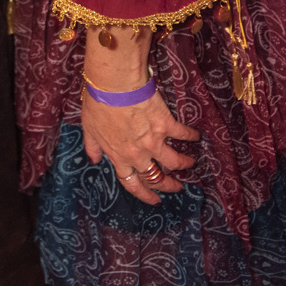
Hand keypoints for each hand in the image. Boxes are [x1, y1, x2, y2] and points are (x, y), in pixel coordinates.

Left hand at [81, 89, 199, 204]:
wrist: (115, 85)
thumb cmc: (99, 104)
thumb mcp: (89, 128)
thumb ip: (93, 147)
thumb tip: (95, 159)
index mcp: (119, 156)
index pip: (132, 183)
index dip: (144, 194)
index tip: (154, 200)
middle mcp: (138, 154)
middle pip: (156, 177)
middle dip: (168, 185)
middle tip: (177, 188)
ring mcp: (154, 141)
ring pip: (174, 161)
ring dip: (183, 164)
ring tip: (190, 163)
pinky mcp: (166, 124)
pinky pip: (182, 134)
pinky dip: (191, 136)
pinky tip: (196, 136)